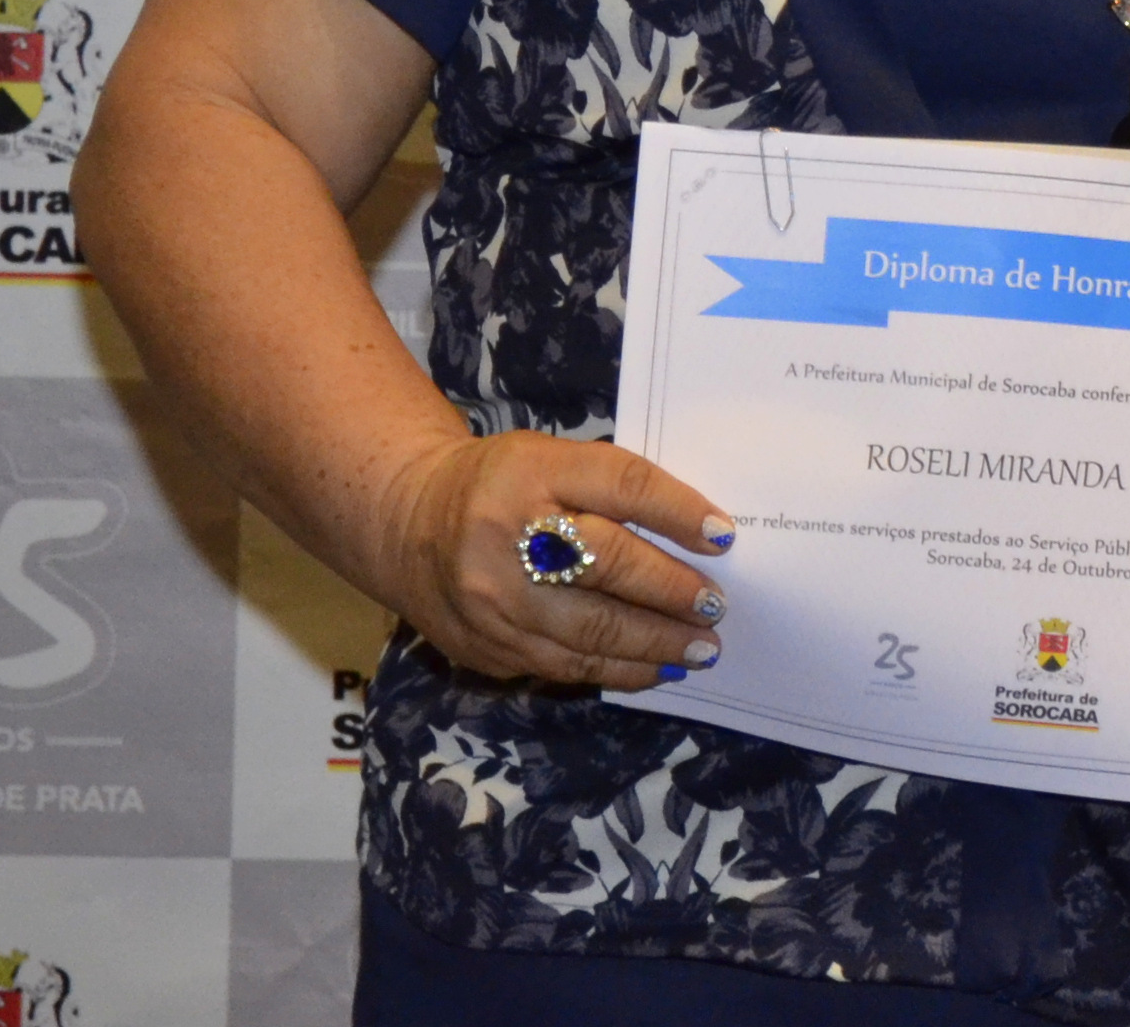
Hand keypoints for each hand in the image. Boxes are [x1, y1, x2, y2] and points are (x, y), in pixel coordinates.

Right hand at [375, 428, 735, 691]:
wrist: (405, 520)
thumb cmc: (501, 484)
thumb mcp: (549, 459)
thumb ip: (611, 488)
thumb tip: (697, 536)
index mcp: (533, 471)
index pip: (620, 485)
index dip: (677, 511)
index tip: (724, 536)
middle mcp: (508, 534)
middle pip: (608, 564)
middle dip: (672, 591)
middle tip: (716, 606)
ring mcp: (492, 598)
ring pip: (589, 630)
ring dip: (656, 644)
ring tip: (703, 647)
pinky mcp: (486, 646)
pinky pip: (564, 666)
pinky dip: (618, 671)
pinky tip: (655, 668)